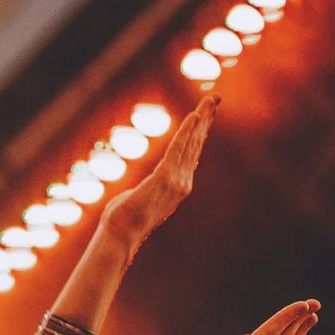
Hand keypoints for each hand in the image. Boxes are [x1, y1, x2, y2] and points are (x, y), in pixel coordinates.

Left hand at [100, 94, 214, 244]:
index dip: (200, 133)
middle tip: (215, 100)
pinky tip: (194, 116)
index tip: (206, 116)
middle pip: (197, 145)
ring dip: (201, 120)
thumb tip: (152, 183)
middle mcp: (183, 182)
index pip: (192, 153)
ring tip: (210, 101)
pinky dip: (186, 132)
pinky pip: (178, 149)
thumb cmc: (124, 220)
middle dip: (206, 121)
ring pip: (191, 143)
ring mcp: (176, 180)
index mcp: (179, 186)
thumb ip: (153, 186)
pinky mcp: (164, 177)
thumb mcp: (143, 198)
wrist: (120, 235)